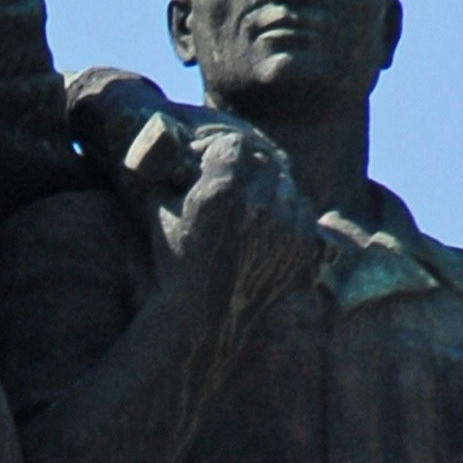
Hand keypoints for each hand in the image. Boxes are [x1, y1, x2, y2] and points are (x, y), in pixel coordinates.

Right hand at [158, 121, 321, 320]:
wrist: (203, 318)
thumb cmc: (174, 263)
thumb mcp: (158, 210)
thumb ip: (171, 176)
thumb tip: (180, 158)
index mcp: (222, 190)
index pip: (235, 145)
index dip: (220, 150)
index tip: (210, 163)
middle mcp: (258, 205)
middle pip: (265, 162)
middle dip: (247, 168)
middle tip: (233, 183)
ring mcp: (284, 228)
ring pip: (287, 186)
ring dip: (270, 190)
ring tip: (253, 205)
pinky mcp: (300, 249)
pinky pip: (305, 212)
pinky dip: (290, 213)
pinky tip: (272, 224)